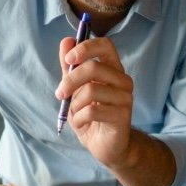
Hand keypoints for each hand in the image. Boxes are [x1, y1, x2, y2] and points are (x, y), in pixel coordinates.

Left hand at [56, 35, 134, 168]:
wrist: (104, 145)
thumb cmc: (90, 114)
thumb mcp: (75, 89)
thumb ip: (70, 66)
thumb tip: (66, 40)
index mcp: (113, 69)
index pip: (105, 45)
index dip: (86, 48)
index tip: (69, 59)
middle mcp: (123, 81)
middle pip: (94, 67)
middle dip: (70, 80)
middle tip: (60, 93)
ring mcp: (125, 98)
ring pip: (91, 91)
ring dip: (75, 104)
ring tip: (76, 113)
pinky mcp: (123, 117)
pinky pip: (92, 111)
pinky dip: (79, 118)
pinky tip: (82, 123)